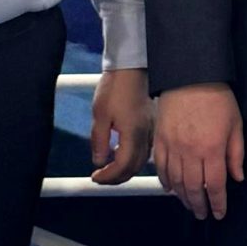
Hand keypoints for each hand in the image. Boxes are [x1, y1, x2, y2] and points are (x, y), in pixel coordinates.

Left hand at [89, 68, 152, 183]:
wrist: (131, 67)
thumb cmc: (115, 87)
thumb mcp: (100, 115)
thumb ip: (99, 140)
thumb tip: (99, 160)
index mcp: (132, 134)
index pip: (123, 166)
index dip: (108, 176)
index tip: (95, 177)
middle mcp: (145, 135)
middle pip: (134, 167)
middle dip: (116, 177)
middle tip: (101, 177)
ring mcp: (150, 130)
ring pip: (141, 160)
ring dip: (125, 169)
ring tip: (109, 168)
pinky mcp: (151, 124)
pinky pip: (145, 150)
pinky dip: (133, 158)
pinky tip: (121, 153)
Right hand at [152, 82, 244, 220]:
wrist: (189, 76)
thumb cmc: (216, 97)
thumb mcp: (236, 124)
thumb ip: (236, 153)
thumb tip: (237, 177)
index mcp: (212, 149)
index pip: (216, 186)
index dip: (218, 203)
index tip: (219, 213)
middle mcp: (191, 152)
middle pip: (194, 188)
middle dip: (200, 206)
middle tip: (203, 214)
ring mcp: (173, 147)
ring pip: (176, 182)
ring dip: (183, 197)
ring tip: (189, 204)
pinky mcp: (160, 140)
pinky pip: (161, 168)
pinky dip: (166, 181)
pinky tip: (171, 188)